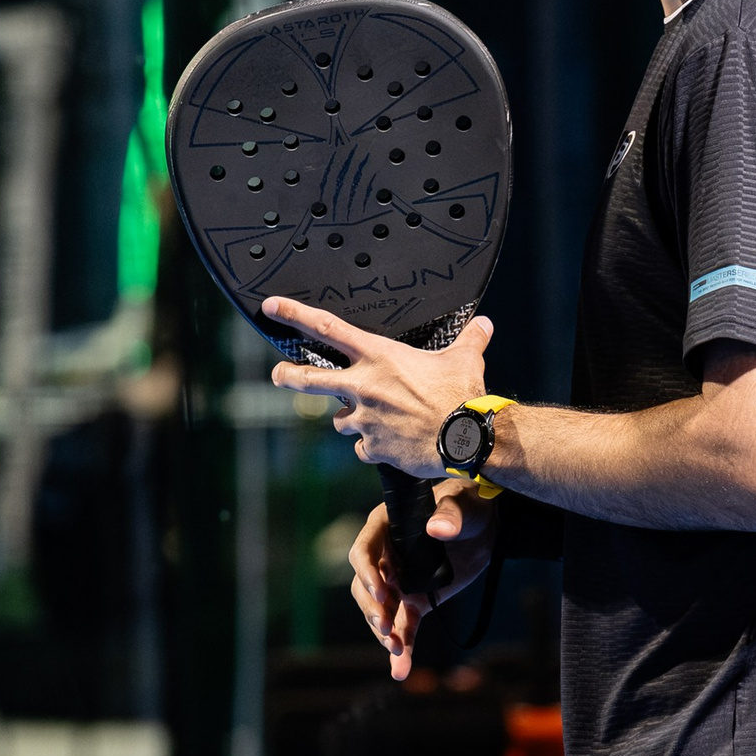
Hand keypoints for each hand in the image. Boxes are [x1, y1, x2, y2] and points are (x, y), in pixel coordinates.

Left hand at [264, 296, 492, 476]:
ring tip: (370, 419)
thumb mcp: (466, 359)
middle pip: (307, 379)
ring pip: (340, 419)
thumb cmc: (463, 394)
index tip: (271, 307)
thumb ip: (470, 339)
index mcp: (379, 357)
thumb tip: (484, 324)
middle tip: (277, 374)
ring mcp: (365, 419)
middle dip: (286, 375)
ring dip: (350, 419)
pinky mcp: (374, 447)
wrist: (466, 437)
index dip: (294, 315)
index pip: (327, 328)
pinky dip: (372, 446)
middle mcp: (364, 386)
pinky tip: (389, 444)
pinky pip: (363, 448)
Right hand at [351, 483, 494, 677]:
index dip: (367, 573)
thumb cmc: (469, 504)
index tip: (383, 592)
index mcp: (385, 527)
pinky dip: (403, 647)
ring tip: (395, 650)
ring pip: (380, 611)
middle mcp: (384, 557)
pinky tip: (400, 671)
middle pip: (364, 587)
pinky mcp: (415, 602)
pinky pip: (403, 626)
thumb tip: (437, 529)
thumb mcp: (463, 503)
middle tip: (385, 625)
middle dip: (372, 608)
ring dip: (383, 631)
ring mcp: (397, 582)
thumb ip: (451, 514)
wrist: (486, 528)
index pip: (363, 551)